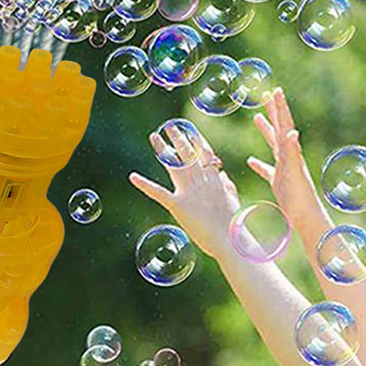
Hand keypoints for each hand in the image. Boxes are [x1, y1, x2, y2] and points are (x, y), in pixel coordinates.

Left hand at [128, 123, 241, 260]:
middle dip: (178, 138)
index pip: (205, 153)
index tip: (190, 129)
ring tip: (154, 137)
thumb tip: (221, 176)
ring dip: (162, 150)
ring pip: (173, 165)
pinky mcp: (177, 205)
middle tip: (169, 126)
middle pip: (187, 153)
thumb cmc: (232, 224)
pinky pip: (158, 192)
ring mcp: (189, 191)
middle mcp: (201, 180)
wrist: (229, 239)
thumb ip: (226, 186)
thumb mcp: (231, 199)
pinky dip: (144, 184)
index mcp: (215, 178)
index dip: (197, 140)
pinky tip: (132, 176)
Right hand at [247, 87, 324, 226]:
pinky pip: (267, 170)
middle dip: (274, 112)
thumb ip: (292, 153)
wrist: (307, 219)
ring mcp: (284, 170)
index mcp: (291, 153)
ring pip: (273, 146)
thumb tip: (292, 131)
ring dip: (266, 131)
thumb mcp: (295, 173)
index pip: (284, 125)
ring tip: (257, 118)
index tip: (276, 91)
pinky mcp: (280, 183)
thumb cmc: (301, 199)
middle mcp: (289, 158)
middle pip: (279, 129)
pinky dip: (259, 164)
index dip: (280, 108)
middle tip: (268, 95)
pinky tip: (251, 161)